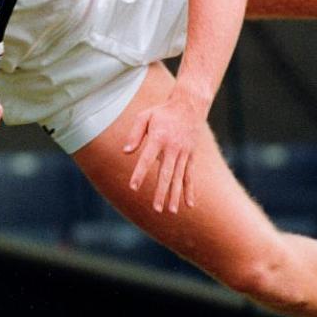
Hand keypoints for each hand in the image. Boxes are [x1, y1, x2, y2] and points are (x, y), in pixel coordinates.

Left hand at [123, 93, 202, 213]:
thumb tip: (125, 151)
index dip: (140, 173)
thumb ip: (134, 133)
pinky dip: (189, 190)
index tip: (133, 187)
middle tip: (156, 209)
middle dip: (161, 192)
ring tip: (171, 211)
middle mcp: (173, 147)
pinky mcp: (191, 156)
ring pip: (179, 178)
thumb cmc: (162, 112)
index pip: (147, 158)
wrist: (189, 105)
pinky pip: (190, 176)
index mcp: (159, 137)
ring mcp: (184, 153)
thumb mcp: (144, 116)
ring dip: (175, 195)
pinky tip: (189, 205)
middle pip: (166, 173)